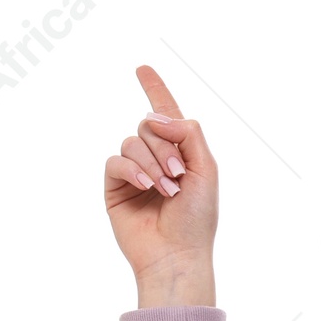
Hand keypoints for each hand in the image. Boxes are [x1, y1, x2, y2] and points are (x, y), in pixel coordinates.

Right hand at [103, 65, 217, 306]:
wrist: (177, 253)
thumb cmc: (197, 218)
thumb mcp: (206, 169)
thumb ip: (188, 133)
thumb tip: (155, 115)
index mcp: (181, 153)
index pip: (166, 114)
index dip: (155, 89)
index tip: (142, 67)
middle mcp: (156, 159)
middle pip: (149, 125)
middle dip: (165, 148)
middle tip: (179, 177)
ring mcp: (134, 172)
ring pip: (132, 141)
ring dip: (151, 163)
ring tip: (167, 190)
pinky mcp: (114, 186)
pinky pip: (115, 160)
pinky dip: (131, 170)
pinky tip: (145, 187)